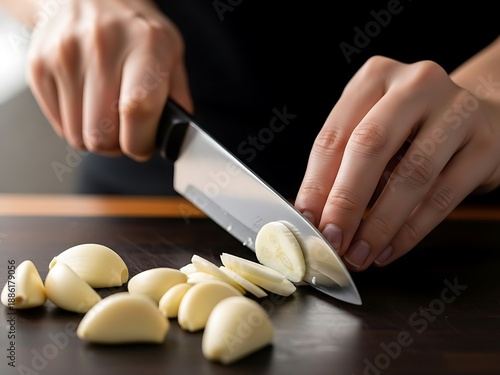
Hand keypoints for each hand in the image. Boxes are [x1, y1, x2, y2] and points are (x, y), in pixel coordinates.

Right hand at [26, 0, 192, 159]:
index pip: (137, 110)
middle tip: (124, 133)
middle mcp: (101, 46)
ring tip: (106, 115)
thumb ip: (177, 98)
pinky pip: (59, 125)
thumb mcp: (171, 55)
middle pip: (101, 134)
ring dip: (95, 137)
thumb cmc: (136, 31)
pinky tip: (87, 104)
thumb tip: (176, 138)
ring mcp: (64, 55)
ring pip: (77, 136)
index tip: (143, 145)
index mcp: (145, 45)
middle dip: (117, 146)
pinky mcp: (39, 65)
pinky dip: (75, 125)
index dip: (140, 142)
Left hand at [295, 56, 499, 270]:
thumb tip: (314, 214)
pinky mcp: (485, 144)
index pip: (335, 135)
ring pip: (412, 175)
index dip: (316, 183)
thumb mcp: (372, 129)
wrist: (479, 117)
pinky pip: (444, 196)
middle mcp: (416, 85)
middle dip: (346, 201)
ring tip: (360, 252)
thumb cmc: (412, 129)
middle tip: (332, 239)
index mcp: (375, 77)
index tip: (306, 220)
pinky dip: (412, 230)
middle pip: (371, 146)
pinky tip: (391, 249)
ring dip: (379, 224)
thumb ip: (343, 164)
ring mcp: (457, 111)